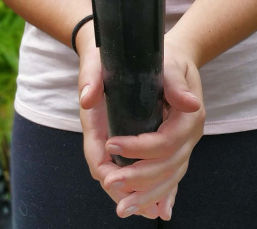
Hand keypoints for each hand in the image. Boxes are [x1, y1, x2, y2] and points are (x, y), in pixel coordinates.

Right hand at [77, 28, 159, 216]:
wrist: (106, 44)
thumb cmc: (108, 50)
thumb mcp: (107, 57)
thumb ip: (110, 75)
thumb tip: (133, 100)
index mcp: (96, 118)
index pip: (97, 155)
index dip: (110, 170)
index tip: (116, 182)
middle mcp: (104, 131)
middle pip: (110, 172)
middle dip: (125, 190)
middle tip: (136, 209)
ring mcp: (117, 136)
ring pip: (123, 173)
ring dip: (138, 194)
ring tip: (153, 214)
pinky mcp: (131, 136)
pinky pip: (137, 166)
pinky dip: (148, 185)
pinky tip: (161, 204)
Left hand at [100, 35, 204, 220]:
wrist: (180, 60)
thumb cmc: (169, 59)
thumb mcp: (170, 64)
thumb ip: (175, 83)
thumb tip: (189, 103)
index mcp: (189, 117)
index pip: (164, 142)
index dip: (138, 147)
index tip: (111, 143)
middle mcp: (190, 136)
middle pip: (168, 167)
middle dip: (138, 179)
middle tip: (111, 183)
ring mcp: (186, 146)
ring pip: (170, 178)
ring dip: (146, 196)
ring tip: (123, 209)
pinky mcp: (178, 151)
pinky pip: (172, 178)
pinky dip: (164, 196)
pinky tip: (157, 212)